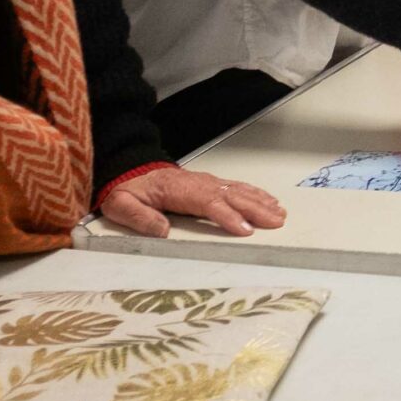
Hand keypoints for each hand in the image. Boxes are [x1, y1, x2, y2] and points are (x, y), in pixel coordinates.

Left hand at [98, 166, 286, 238]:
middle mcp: (198, 183)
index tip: (245, 229)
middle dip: (255, 209)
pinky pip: (237, 187)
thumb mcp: (121, 205)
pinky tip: (268, 200)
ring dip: (260, 201)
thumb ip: (140, 217)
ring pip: (238, 190)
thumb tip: (162, 231)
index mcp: (178, 190)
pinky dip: (256, 193)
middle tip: (275, 222)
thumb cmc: (128, 190)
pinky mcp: (210, 183)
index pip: (208, 202)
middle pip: (231, 196)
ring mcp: (207, 181)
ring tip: (279, 213)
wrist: (130, 170)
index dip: (228, 216)